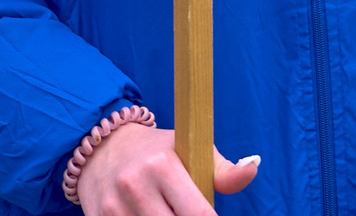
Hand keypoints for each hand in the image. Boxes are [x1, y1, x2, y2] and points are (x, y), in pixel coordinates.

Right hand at [76, 121, 258, 215]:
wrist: (102, 146)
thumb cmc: (156, 150)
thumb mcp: (189, 149)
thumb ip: (223, 170)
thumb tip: (253, 168)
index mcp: (162, 166)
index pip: (198, 214)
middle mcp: (135, 186)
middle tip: (188, 213)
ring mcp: (114, 207)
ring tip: (168, 212)